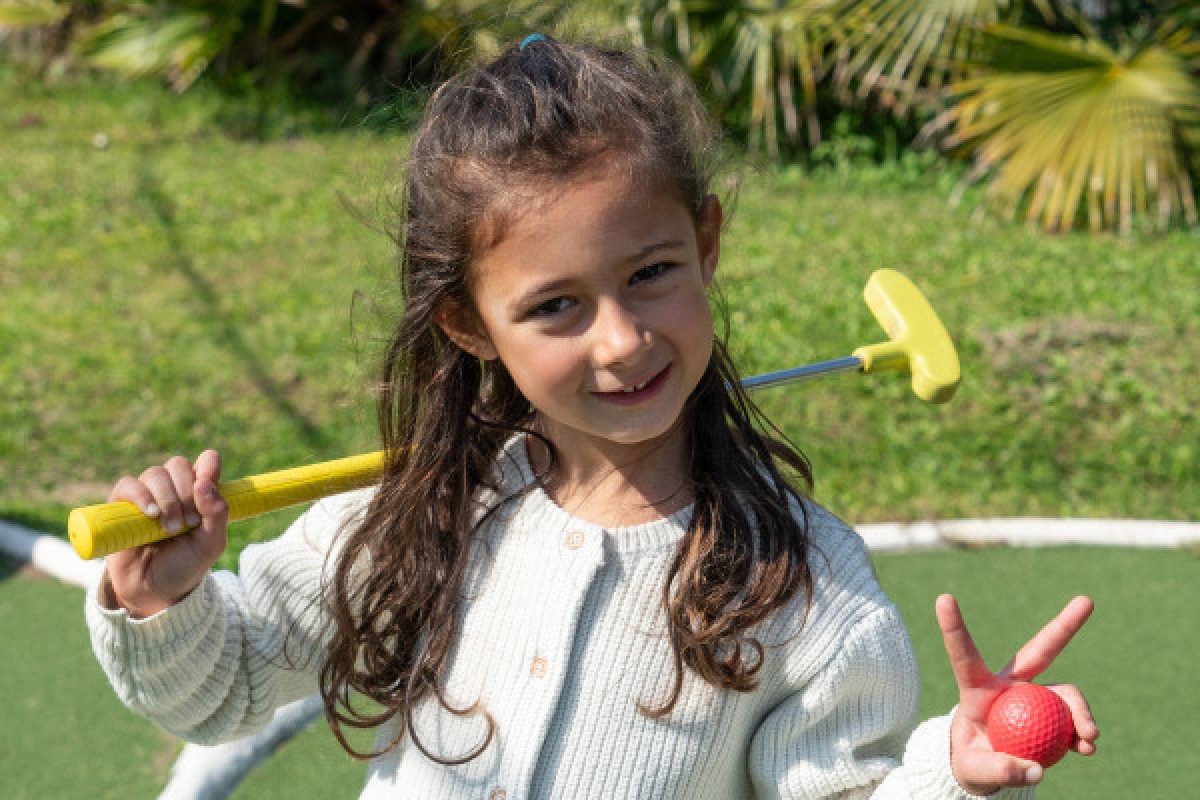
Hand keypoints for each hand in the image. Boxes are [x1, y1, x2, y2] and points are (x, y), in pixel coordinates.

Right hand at [102, 450, 227, 618]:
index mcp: (199, 493)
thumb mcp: (211, 544)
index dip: (208, 465)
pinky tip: (151, 514)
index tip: (208, 480)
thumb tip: (205, 484)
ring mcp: (147, 495)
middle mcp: (173, 489)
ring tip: (171, 528)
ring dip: (167, 498)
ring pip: (155, 473)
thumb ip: (217, 514)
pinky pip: (128, 485)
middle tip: (189, 522)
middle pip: (179, 465)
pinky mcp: (122, 505)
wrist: (154, 590)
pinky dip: (140, 496)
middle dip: (186, 491)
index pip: (206, 462)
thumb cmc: (185, 564)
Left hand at [937, 594, 1098, 794]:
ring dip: (1081, 713)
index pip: (964, 655)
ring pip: (1065, 692)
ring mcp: (1035, 697)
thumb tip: (1034, 770)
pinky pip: (1074, 718)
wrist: (988, 771)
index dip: (954, 628)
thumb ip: (998, 770)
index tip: (943, 597)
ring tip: (1089, 740)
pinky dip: (1083, 731)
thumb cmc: (969, 763)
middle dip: (1063, 626)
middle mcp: (1009, 685)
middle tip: (1087, 600)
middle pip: (1039, 652)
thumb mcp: (974, 771)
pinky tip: (1087, 748)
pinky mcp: (1052, 713)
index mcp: (977, 689)